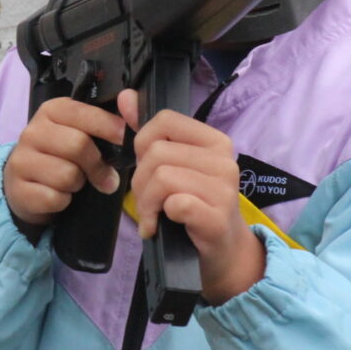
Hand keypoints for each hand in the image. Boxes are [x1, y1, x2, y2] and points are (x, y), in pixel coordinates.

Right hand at [3, 98, 125, 227]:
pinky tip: (57, 195)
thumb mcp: (82, 133)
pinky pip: (54, 198)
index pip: (84, 114)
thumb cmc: (62, 156)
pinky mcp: (19, 189)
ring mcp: (22, 160)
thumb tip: (132, 101)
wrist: (25, 184)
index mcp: (52, 111)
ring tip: (73, 183)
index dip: (109, 127)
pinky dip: (63, 201)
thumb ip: (107, 120)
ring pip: (67, 175)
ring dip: (78, 185)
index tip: (124, 139)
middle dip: (97, 165)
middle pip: (78, 145)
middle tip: (106, 178)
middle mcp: (33, 131)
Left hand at [118, 89, 263, 304]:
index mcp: (214, 141)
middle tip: (147, 203)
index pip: (165, 121)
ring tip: (153, 216)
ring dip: (146, 203)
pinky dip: (159, 217)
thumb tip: (126, 97)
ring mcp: (224, 190)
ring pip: (161, 177)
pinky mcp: (217, 217)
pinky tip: (160, 228)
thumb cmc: (194, 207)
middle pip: (157, 154)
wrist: (222, 252)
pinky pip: (175, 203)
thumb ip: (150, 133)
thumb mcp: (174, 167)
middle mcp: (224, 160)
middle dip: (140, 182)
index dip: (143, 144)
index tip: (147, 168)